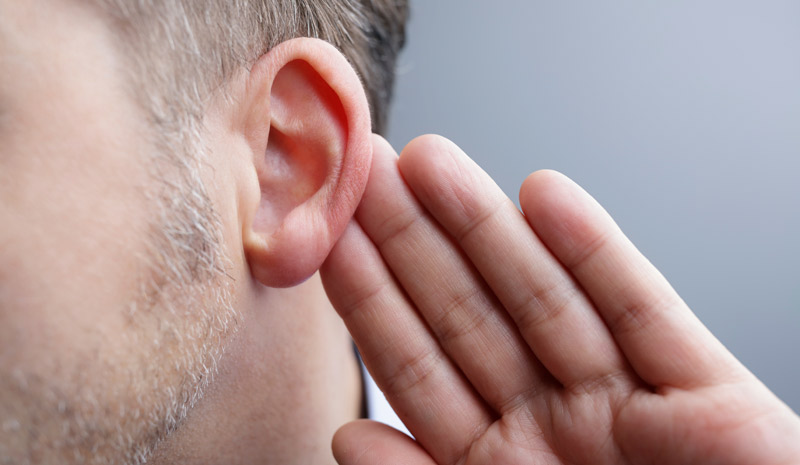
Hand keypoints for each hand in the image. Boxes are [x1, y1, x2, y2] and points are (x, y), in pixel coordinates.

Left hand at [321, 135, 799, 464]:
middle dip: (415, 242)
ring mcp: (623, 402)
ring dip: (485, 227)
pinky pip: (642, 310)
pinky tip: (544, 197)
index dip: (372, 298)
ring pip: (543, 298)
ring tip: (429, 162)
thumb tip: (351, 439)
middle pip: (469, 317)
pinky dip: (596, 254)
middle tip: (368, 170)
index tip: (330, 234)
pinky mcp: (703, 391)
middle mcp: (552, 425)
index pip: (417, 370)